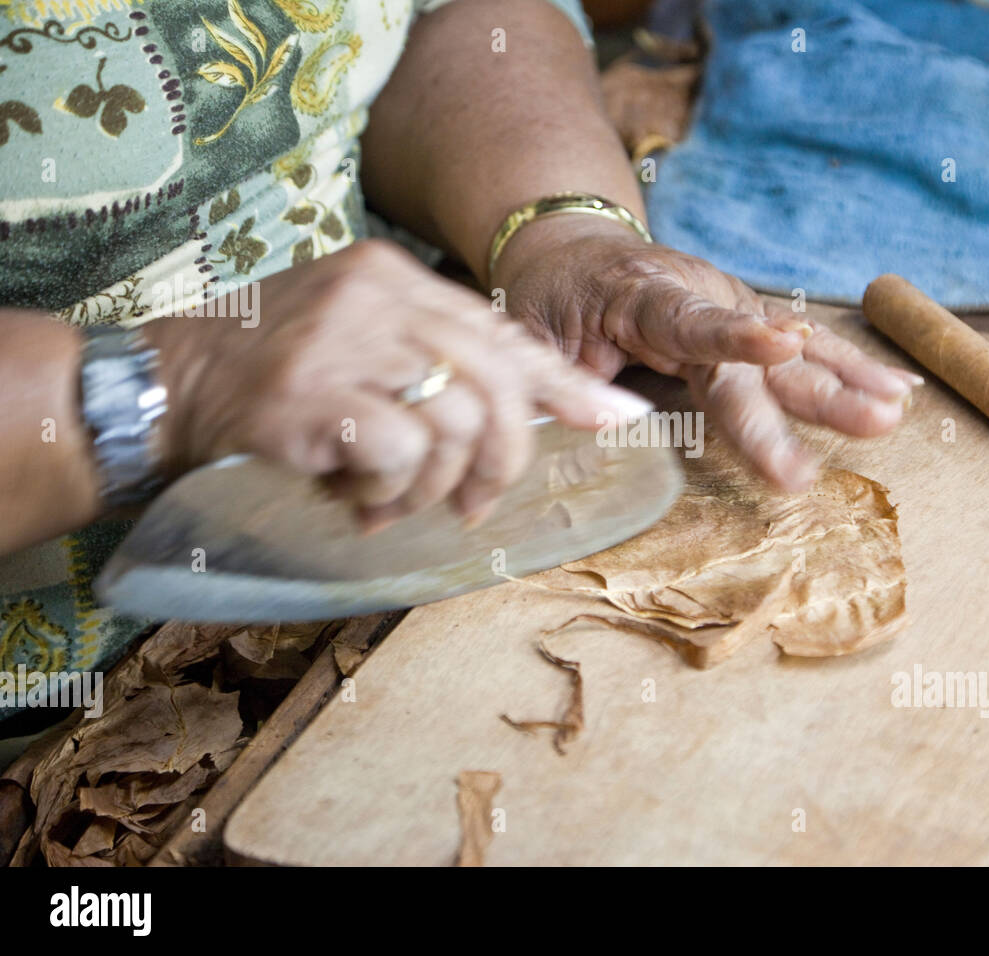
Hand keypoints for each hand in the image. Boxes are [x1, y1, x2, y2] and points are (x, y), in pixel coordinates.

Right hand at [141, 239, 650, 525]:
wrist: (165, 383)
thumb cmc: (273, 374)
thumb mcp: (358, 340)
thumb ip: (433, 360)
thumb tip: (525, 411)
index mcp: (394, 277)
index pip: (502, 331)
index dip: (564, 383)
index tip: (616, 417)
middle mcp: (379, 297)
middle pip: (497, 382)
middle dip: (505, 459)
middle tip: (477, 503)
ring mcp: (346, 341)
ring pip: (456, 425)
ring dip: (433, 486)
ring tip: (390, 501)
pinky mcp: (316, 394)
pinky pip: (402, 455)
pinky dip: (389, 493)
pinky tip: (355, 499)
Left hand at [493, 217, 920, 489]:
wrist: (572, 251)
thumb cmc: (548, 301)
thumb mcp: (530, 337)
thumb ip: (559, 380)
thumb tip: (601, 425)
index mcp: (640, 298)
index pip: (692, 321)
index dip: (738, 339)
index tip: (786, 345)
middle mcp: (700, 298)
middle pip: (761, 358)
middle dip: (819, 394)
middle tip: (875, 424)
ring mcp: (731, 309)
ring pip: (795, 350)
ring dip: (848, 383)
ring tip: (896, 412)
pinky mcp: (748, 323)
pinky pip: (803, 350)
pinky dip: (849, 370)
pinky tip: (898, 391)